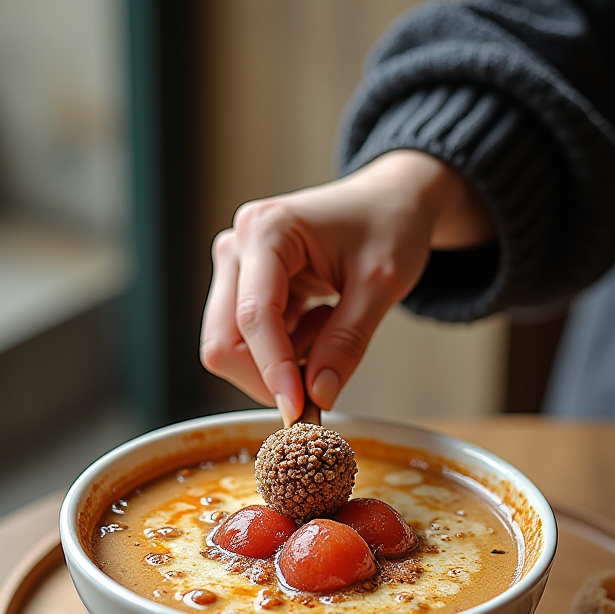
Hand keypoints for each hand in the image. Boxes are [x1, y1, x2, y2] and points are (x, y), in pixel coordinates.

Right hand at [200, 149, 493, 423]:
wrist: (389, 202)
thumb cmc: (389, 226)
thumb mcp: (382, 285)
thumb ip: (347, 342)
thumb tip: (318, 395)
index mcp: (267, 230)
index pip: (254, 316)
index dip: (273, 370)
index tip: (299, 411)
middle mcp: (237, 246)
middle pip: (225, 340)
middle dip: (268, 375)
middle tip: (321, 384)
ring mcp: (235, 268)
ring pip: (231, 347)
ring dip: (280, 362)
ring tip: (329, 328)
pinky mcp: (242, 288)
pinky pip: (248, 343)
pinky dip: (285, 352)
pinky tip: (319, 322)